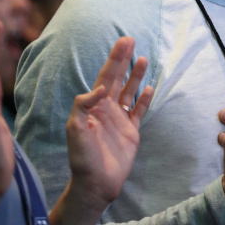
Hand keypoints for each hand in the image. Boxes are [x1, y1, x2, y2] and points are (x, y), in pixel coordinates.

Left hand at [65, 36, 153, 214]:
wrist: (96, 184)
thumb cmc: (82, 157)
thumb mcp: (75, 129)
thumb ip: (84, 105)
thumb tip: (102, 87)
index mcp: (94, 106)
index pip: (105, 77)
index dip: (114, 60)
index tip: (123, 44)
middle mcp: (107, 108)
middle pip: (117, 78)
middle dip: (123, 60)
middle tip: (130, 40)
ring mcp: (119, 119)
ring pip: (129, 91)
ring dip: (136, 75)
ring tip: (143, 59)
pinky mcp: (131, 132)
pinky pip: (138, 111)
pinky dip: (144, 99)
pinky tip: (149, 87)